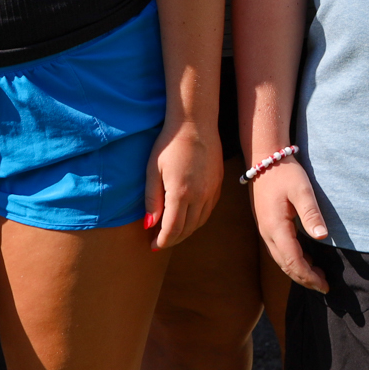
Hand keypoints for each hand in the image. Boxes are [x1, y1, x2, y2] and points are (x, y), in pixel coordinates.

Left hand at [144, 114, 218, 251]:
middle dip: (173, 240)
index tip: (153, 246)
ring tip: (172, 233)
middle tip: (160, 243)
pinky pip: (208, 211)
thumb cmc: (169, 144)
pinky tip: (187, 218)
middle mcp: (200, 196)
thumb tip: (149, 225)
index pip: (173, 229)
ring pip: (200, 222)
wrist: (195, 123)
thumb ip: (151, 200)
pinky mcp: (218, 185)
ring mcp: (212, 191)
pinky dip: (197, 220)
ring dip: (186, 232)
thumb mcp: (153, 170)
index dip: (162, 241)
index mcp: (181, 193)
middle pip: (187, 229)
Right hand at [250, 160, 329, 292]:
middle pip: (285, 266)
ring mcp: (264, 229)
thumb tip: (322, 237)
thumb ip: (311, 214)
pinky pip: (278, 250)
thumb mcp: (302, 190)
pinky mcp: (266, 225)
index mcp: (276, 227)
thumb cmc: (285, 172)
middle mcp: (267, 233)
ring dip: (298, 271)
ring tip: (318, 276)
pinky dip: (292, 260)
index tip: (325, 286)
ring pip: (281, 260)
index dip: (309, 277)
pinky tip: (306, 258)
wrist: (264, 157)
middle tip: (325, 286)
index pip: (293, 262)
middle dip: (305, 279)